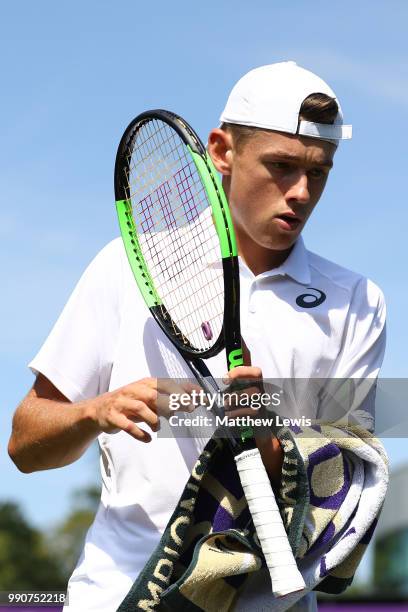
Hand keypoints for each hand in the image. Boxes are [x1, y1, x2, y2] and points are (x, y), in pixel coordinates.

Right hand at [86, 378, 199, 442]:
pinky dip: (140, 433)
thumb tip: (195, 401)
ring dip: (154, 420)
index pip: (167, 384)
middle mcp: (134, 390)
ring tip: (158, 428)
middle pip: (155, 395)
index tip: (199, 400)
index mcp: (146, 384)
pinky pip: (128, 425)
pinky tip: (148, 439)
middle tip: (186, 411)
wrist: (98, 410)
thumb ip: (171, 399)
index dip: (183, 391)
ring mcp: (122, 403)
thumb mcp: (150, 398)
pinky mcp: (113, 417)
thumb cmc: (130, 403)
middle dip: (172, 403)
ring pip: (142, 408)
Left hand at [223, 343, 283, 486]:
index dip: (241, 372)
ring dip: (235, 404)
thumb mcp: (240, 394)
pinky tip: (229, 417)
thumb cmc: (245, 409)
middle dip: (235, 394)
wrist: (259, 430)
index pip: (257, 372)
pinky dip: (237, 415)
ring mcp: (263, 405)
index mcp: (258, 384)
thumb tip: (222, 381)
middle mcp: (263, 393)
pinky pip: (250, 413)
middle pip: (252, 388)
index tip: (225, 379)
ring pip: (251, 400)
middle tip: (226, 401)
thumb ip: (234, 386)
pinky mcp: (261, 417)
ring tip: (226, 409)